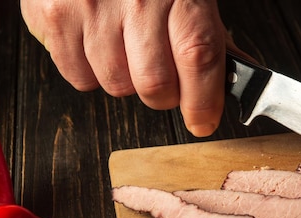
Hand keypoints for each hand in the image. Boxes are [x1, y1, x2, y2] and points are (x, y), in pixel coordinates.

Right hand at [21, 0, 243, 136]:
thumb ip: (212, 38)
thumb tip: (244, 77)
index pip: (198, 57)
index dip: (202, 101)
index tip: (203, 121)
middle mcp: (137, 0)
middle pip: (154, 86)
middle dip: (162, 95)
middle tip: (161, 78)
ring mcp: (93, 8)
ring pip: (116, 86)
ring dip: (126, 79)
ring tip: (124, 47)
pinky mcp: (56, 18)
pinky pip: (80, 77)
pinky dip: (91, 71)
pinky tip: (97, 43)